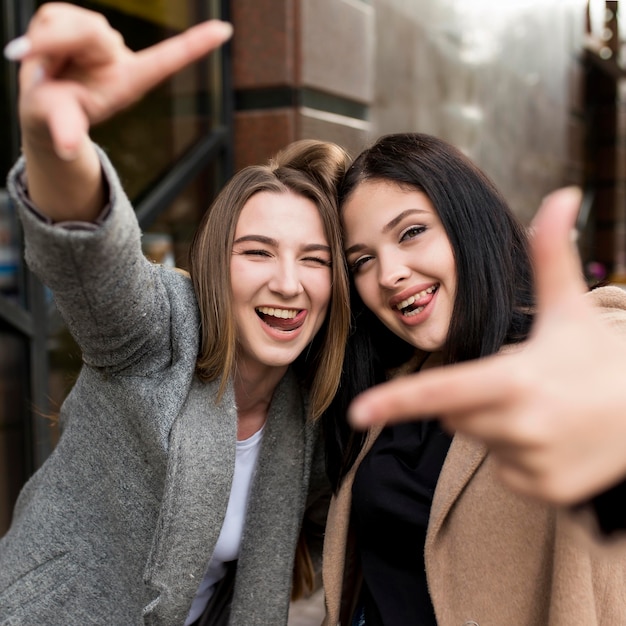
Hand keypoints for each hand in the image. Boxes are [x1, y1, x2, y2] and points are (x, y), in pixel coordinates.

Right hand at [5, 2, 232, 159]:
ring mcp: (96, 34)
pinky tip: (33, 54)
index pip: (165, 59)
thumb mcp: (61, 124)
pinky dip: (36, 36)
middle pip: (92, 30)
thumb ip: (66, 131)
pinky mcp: (73, 20)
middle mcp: (116, 53)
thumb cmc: (59, 115)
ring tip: (43, 69)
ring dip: (44, 42)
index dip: (194, 45)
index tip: (224, 31)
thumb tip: (65, 148)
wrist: (42, 102)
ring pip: (65, 20)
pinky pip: (51, 16)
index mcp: (129, 79)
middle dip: (57, 41)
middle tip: (29, 57)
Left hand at [348, 187, 625, 504]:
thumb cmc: (599, 358)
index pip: (441, 393)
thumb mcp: (572, 310)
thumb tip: (561, 196)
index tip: (355, 412)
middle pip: (452, 414)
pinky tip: (552, 437)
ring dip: (493, 424)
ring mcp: (533, 465)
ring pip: (476, 440)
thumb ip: (552, 256)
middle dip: (469, 398)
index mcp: (516, 381)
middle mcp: (520, 428)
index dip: (396, 401)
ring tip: (541, 408)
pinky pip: (502, 468)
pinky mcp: (545, 492)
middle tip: (519, 383)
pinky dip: (516, 453)